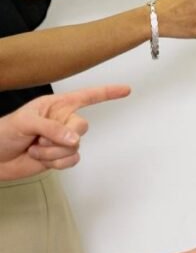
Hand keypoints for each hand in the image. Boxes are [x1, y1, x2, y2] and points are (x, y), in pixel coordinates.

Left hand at [0, 85, 130, 179]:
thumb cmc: (3, 133)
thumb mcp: (25, 122)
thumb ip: (52, 128)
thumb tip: (73, 139)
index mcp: (56, 105)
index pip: (87, 96)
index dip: (107, 92)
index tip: (126, 90)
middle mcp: (62, 121)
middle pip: (82, 127)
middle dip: (62, 135)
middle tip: (41, 138)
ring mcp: (62, 140)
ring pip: (75, 146)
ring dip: (52, 151)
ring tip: (35, 148)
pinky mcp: (60, 157)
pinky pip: (71, 160)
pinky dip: (55, 162)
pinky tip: (40, 159)